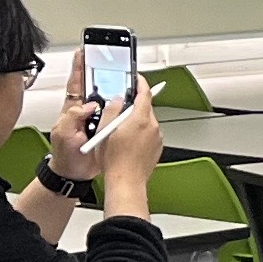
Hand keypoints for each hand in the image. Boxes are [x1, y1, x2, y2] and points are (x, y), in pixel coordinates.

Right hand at [84, 81, 162, 213]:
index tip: (137, 79)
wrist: (126, 182)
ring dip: (136, 122)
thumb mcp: (105, 130)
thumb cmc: (115, 161)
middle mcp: (153, 127)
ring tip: (119, 134)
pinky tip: (127, 144)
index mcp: (140, 119)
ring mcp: (157, 138)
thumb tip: (116, 100)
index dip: (141, 83)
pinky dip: (140, 135)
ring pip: (147, 122)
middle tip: (119, 112)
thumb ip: (112, 110)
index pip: (145, 93)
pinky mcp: (157, 148)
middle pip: (145, 108)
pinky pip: (149, 135)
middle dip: (133, 107)